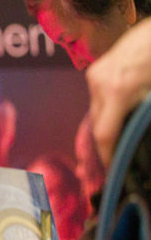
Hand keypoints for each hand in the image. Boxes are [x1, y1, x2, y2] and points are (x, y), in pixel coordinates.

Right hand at [87, 18, 150, 164]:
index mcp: (118, 91)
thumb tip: (138, 135)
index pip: (104, 134)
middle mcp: (100, 83)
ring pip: (96, 110)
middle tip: (118, 155)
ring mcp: (95, 74)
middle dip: (107, 141)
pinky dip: (108, 107)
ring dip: (107, 122)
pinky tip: (122, 108)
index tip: (112, 169)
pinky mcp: (97, 69)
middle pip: (96, 124)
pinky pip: (98, 96)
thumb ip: (144, 116)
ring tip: (123, 130)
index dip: (107, 155)